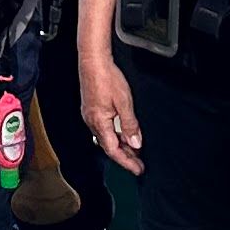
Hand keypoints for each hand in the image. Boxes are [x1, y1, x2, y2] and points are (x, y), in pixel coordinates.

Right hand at [74, 43, 143, 171]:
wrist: (93, 60)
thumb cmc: (107, 77)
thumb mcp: (124, 103)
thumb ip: (130, 125)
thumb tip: (135, 143)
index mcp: (99, 123)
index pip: (113, 151)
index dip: (127, 162)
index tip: (138, 169)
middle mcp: (92, 122)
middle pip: (109, 146)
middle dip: (125, 156)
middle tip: (139, 162)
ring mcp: (90, 115)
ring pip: (106, 138)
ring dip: (120, 145)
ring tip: (134, 149)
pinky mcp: (91, 109)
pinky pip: (103, 128)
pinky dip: (114, 135)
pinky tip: (123, 133)